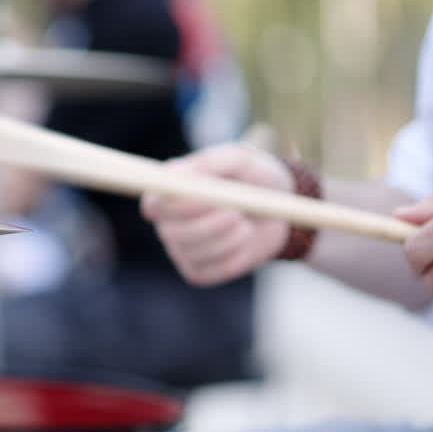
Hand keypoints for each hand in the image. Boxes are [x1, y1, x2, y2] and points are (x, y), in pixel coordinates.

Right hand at [140, 143, 292, 284]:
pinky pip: (210, 272)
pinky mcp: (198, 271)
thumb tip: (177, 174)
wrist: (279, 209)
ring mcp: (181, 249)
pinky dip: (233, 258)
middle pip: (172, 232)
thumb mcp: (240, 159)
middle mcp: (168, 221)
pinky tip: (243, 243)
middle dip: (208, 225)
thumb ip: (210, 161)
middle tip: (237, 213)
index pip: (154, 204)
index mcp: (169, 191)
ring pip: (194, 253)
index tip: (208, 198)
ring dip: (227, 240)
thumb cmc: (253, 177)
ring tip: (246, 225)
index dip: (177, 205)